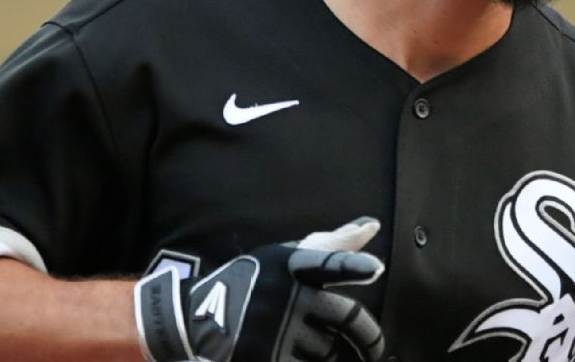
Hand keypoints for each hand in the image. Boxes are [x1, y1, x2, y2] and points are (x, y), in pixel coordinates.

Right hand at [136, 217, 385, 361]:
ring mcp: (277, 330)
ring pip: (329, 349)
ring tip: (298, 340)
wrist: (198, 318)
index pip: (326, 263)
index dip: (350, 266)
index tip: (376, 267)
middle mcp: (286, 296)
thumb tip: (372, 225)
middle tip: (373, 349)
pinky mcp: (268, 357)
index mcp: (292, 266)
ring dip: (323, 351)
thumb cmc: (256, 281)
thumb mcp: (285, 256)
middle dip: (368, 337)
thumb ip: (332, 245)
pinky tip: (289, 353)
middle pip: (347, 319)